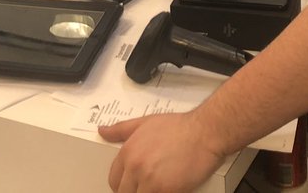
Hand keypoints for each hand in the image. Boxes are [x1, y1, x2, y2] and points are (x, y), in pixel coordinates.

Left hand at [101, 112, 223, 192]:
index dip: (123, 184)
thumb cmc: (181, 127)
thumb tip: (102, 131)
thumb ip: (121, 129)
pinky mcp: (164, 190)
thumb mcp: (145, 122)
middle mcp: (135, 166)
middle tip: (147, 187)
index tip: (132, 185)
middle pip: (123, 192)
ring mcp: (149, 180)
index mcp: (128, 151)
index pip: (114, 179)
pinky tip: (168, 189)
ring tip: (158, 187)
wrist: (204, 132)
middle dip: (134, 191)